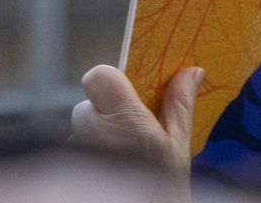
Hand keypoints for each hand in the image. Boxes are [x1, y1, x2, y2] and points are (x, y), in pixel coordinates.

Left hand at [68, 65, 201, 176]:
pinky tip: (109, 175)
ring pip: (81, 133)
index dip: (111, 82)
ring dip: (97, 142)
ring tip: (122, 164)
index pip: (98, 75)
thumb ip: (179, 105)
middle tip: (132, 138)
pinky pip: (77, 153)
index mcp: (123, 118)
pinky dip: (90, 160)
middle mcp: (91, 131)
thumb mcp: (178, 148)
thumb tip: (192, 71)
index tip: (127, 98)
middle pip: (89, 106)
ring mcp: (77, 151)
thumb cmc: (162, 189)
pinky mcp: (68, 168)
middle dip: (106, 118)